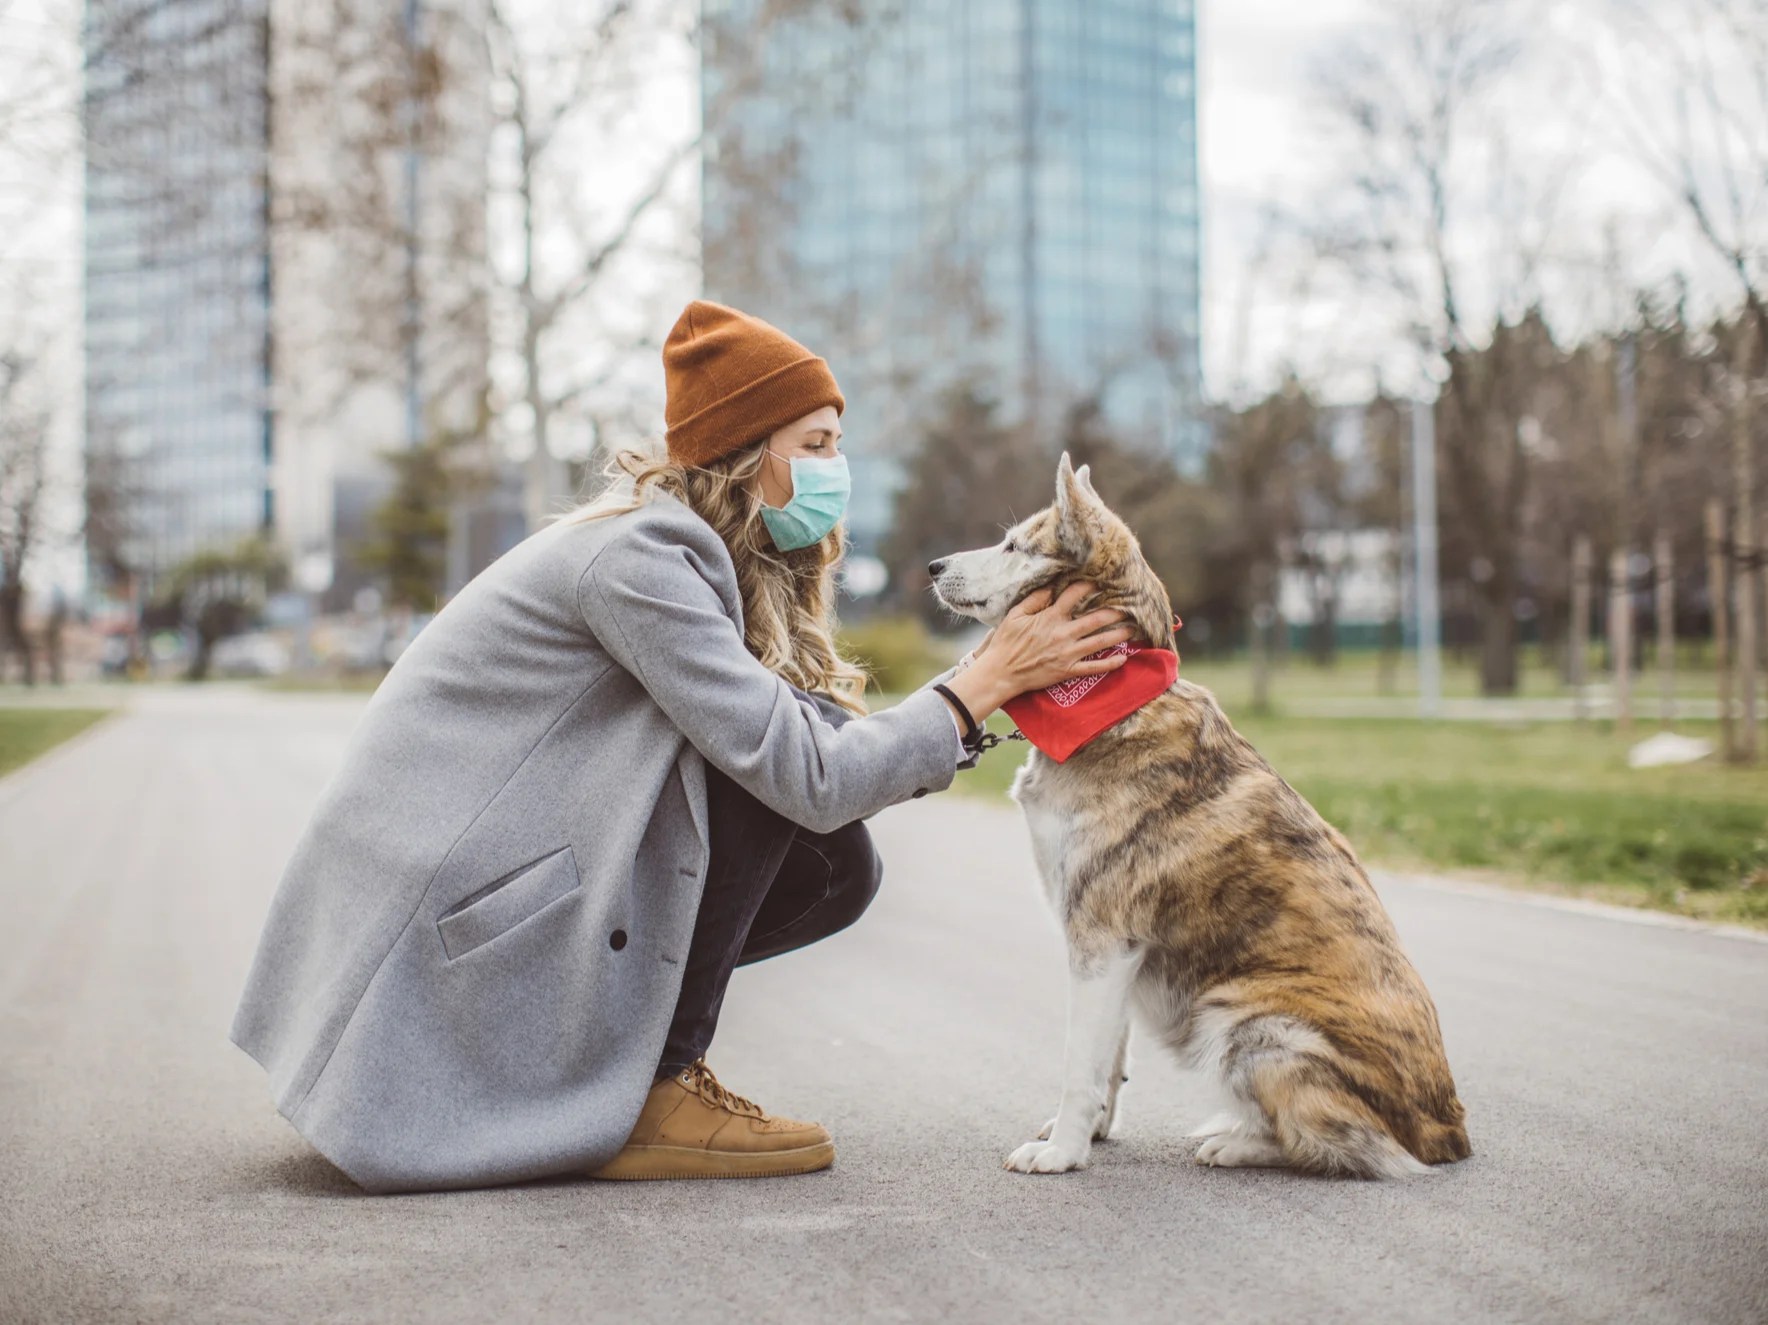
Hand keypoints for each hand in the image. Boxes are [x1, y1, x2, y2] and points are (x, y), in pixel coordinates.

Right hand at [935, 581, 1131, 727]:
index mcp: (1050, 617)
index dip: (1088, 586)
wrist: (1001, 672)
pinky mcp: (1068, 670)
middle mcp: (1063, 634)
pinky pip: (1093, 667)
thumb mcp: (1015, 615)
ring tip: (1133, 628)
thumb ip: (1035, 600)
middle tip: (1130, 605)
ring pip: (1100, 642)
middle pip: (1096, 619)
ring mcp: (1067, 653)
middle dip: (1115, 611)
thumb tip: (1051, 587)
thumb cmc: (1006, 642)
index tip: (1100, 580)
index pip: (1074, 596)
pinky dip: (1110, 664)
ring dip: (1118, 634)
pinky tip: (1124, 658)